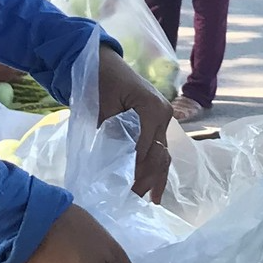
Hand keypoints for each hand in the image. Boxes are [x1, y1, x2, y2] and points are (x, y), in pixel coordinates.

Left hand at [97, 45, 172, 201]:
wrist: (99, 62)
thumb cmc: (98, 81)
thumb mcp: (102, 108)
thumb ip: (112, 134)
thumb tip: (116, 162)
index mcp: (153, 109)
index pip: (147, 149)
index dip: (137, 171)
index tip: (126, 191)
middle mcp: (164, 114)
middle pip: (160, 154)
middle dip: (149, 179)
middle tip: (134, 200)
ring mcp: (162, 118)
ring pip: (163, 153)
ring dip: (157, 176)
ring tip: (152, 199)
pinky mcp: (156, 121)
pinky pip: (158, 147)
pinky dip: (155, 166)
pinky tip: (153, 184)